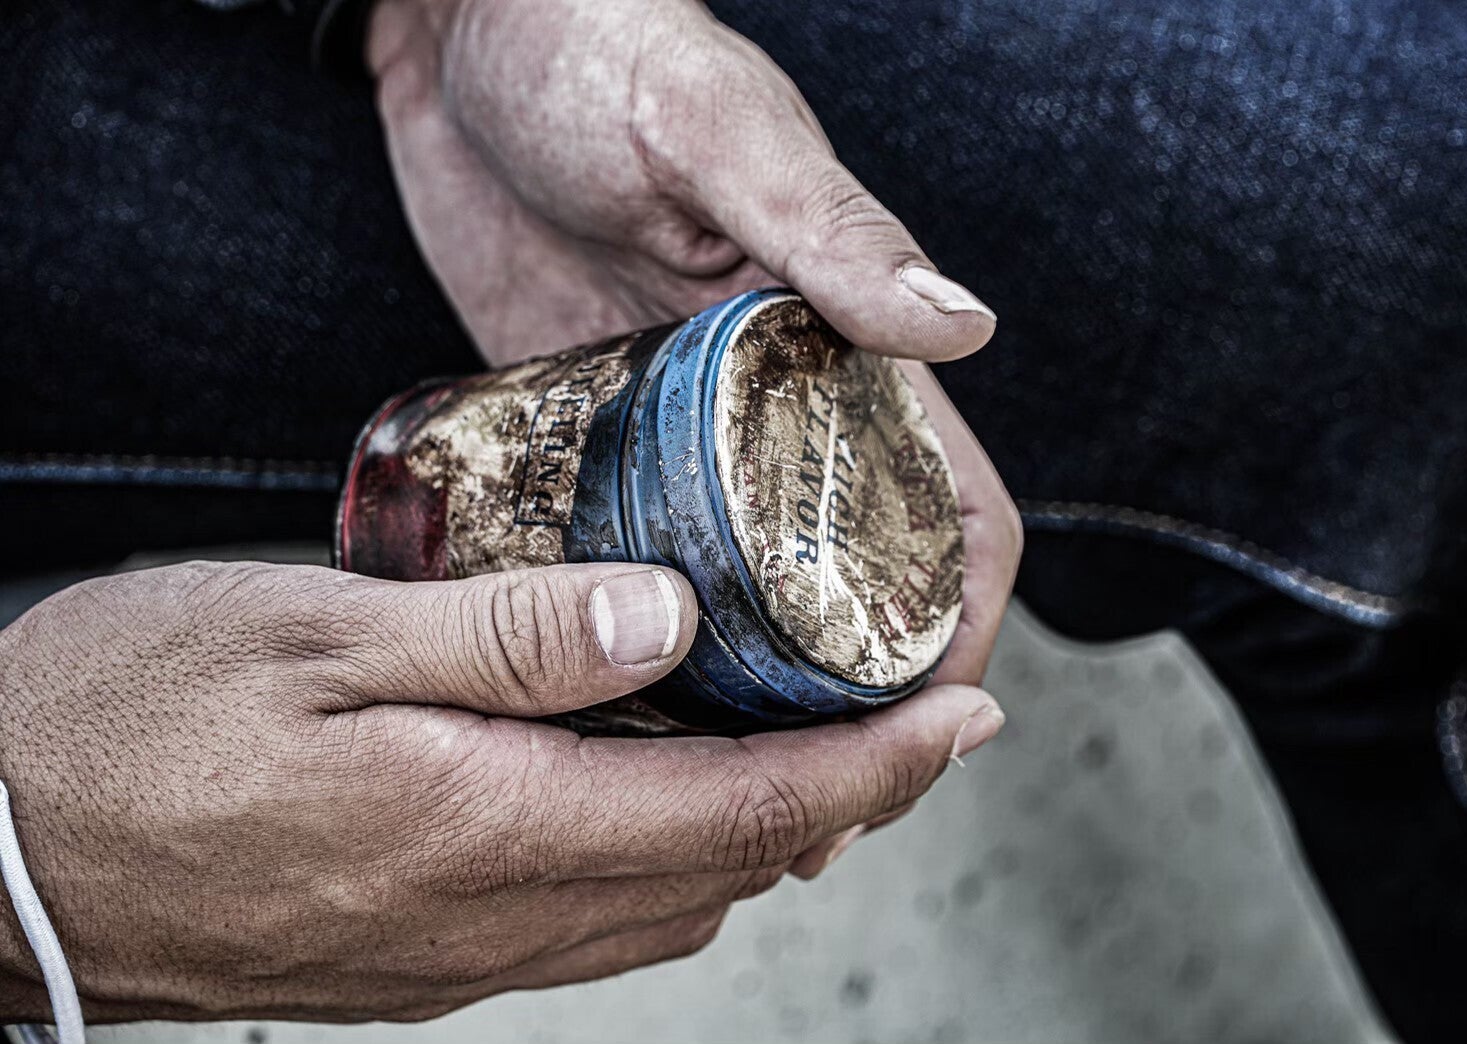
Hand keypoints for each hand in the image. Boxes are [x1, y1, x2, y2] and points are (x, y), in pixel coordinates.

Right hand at [0, 561, 1001, 1020]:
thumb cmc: (132, 719)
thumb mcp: (316, 636)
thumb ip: (509, 636)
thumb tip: (674, 618)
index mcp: (483, 825)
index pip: (741, 810)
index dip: (875, 769)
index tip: (968, 720)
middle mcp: (493, 916)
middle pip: (729, 869)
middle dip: (844, 802)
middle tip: (910, 718)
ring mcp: (459, 953)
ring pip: (670, 904)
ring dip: (764, 830)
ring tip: (814, 740)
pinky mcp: (422, 955)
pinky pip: (594, 920)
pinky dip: (669, 853)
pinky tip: (666, 785)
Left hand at [363, 0, 1019, 878]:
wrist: (462, 30)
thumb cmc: (603, 48)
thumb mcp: (718, 131)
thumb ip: (829, 228)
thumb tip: (966, 326)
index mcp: (845, 350)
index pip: (949, 515)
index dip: (953, 632)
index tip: (914, 733)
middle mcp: (779, 412)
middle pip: (850, 592)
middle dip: (843, 711)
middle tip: (797, 822)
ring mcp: (683, 436)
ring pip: (742, 601)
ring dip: (741, 704)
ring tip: (696, 803)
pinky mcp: (594, 437)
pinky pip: (628, 562)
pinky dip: (630, 643)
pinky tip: (599, 714)